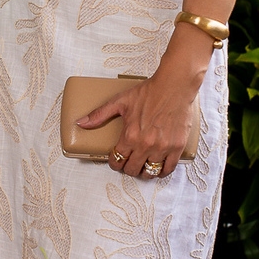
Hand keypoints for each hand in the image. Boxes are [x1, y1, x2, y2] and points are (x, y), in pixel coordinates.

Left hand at [76, 74, 196, 181]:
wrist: (174, 86)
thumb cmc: (149, 92)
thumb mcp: (120, 101)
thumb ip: (99, 114)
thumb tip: (81, 123)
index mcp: (130, 135)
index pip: (117, 160)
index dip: (114, 163)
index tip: (116, 161)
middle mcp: (145, 144)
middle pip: (133, 169)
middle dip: (128, 168)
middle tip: (129, 163)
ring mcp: (162, 147)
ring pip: (150, 172)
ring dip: (144, 172)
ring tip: (143, 167)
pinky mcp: (177, 147)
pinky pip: (169, 168)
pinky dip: (162, 171)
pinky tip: (159, 168)